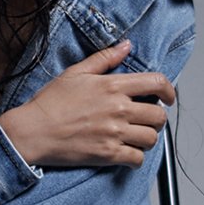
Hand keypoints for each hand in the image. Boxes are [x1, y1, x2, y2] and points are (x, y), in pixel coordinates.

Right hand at [0, 41, 174, 168]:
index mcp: (112, 86)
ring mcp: (115, 133)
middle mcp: (118, 109)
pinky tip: (126, 152)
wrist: (34, 130)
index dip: (169, 90)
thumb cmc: (51, 102)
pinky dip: (136, 157)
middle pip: (159, 115)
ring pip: (151, 138)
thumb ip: (104, 58)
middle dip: (157, 117)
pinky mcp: (108, 154)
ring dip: (147, 137)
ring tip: (135, 135)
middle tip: (146, 118)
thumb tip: (126, 46)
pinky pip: (137, 159)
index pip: (157, 83)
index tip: (168, 97)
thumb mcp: (76, 72)